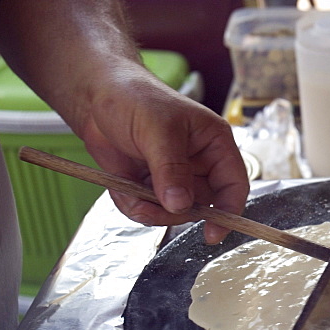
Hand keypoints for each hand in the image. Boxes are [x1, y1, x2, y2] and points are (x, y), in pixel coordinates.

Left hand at [78, 67, 248, 243]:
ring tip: (128, 189)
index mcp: (214, 144)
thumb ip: (171, 169)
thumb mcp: (158, 130)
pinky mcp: (150, 185)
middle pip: (202, 206)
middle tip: (149, 203)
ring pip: (172, 213)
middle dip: (174, 211)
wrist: (96, 96)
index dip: (228, 211)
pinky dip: (131, 204)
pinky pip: (147, 210)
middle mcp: (199, 164)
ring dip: (148, 209)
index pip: (234, 185)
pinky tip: (120, 184)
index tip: (211, 233)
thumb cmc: (134, 97)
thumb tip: (181, 205)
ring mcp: (174, 177)